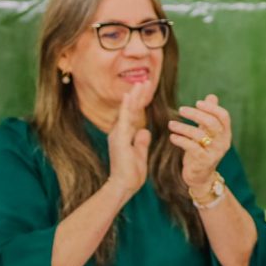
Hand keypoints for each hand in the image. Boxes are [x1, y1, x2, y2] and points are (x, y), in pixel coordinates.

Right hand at [106, 81, 152, 198]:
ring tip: (141, 82)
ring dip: (134, 95)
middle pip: (130, 108)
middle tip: (146, 79)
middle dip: (138, 94)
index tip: (147, 88)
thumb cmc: (131, 173)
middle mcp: (119, 131)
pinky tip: (130, 96)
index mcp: (124, 134)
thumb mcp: (140, 154)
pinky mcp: (119, 138)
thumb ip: (141, 141)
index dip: (140, 100)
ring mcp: (118, 134)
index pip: (134, 113)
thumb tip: (144, 130)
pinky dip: (127, 107)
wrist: (122, 186)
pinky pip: (124, 119)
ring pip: (127, 110)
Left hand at [167, 94, 231, 191]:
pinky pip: (192, 147)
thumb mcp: (207, 132)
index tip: (197, 102)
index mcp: (226, 133)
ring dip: (183, 127)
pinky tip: (172, 137)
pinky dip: (180, 140)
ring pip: (199, 135)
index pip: (223, 116)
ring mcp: (214, 153)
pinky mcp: (204, 161)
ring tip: (170, 124)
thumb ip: (209, 115)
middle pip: (212, 123)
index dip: (211, 107)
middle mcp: (223, 142)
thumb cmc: (202, 150)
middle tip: (181, 109)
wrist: (200, 177)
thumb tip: (212, 96)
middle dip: (195, 114)